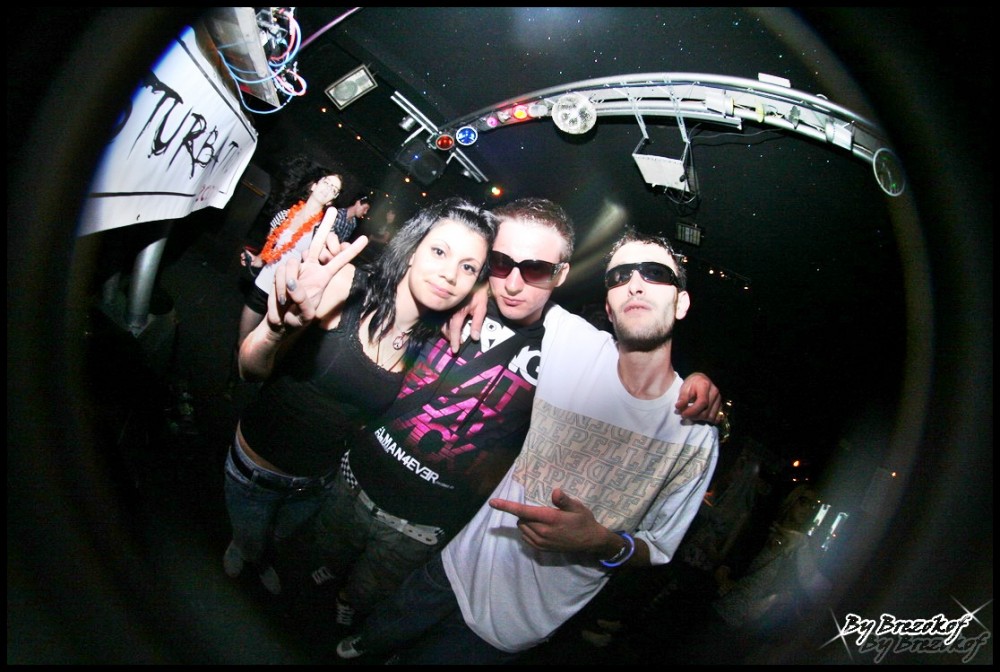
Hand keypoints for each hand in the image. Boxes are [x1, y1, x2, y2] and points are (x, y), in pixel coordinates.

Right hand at [266, 233, 367, 331]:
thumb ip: (302, 300)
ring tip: (288, 301)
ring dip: (289, 282)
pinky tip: (282, 299)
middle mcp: (312, 269)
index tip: (365, 239)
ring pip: (293, 262)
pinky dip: (280, 286)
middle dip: (325, 227)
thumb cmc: (297, 319)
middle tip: (333, 210)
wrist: (280, 322)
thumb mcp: (305, 314)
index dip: (352, 251)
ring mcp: (296, 269)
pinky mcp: (283, 272)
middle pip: (319, 244)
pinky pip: (281, 271)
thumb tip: (293, 282)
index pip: (340, 261)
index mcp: (323, 278)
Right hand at [445, 283, 488, 352]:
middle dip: (451, 338)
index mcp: (458, 312)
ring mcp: (447, 308)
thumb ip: (477, 323)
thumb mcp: (481, 308)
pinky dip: (446, 326)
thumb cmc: (478, 293)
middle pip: (446, 329)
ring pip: (443, 324)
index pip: (454, 330)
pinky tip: (451, 328)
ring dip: (448, 333)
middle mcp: (450, 311)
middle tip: (456, 346)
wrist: (473, 278)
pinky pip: (443, 318)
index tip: (455, 350)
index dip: (455, 341)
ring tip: (454, 338)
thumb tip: (475, 337)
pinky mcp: (447, 305)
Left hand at [489, 488, 606, 552]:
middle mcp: (543, 532)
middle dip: (524, 513)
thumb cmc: (583, 521)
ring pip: (522, 528)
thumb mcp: (577, 507)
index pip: (523, 511)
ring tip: (542, 519)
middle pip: (521, 519)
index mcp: (550, 519)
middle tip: (541, 510)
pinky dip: (527, 531)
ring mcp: (541, 542)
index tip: (493, 502)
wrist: (590, 542)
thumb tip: (555, 492)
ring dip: (525, 522)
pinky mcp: (542, 549)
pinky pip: (526, 538)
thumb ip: (564, 500)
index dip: (506, 506)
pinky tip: (538, 528)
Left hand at [675, 371, 722, 422]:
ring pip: (710, 417)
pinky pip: (716, 418)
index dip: (692, 411)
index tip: (683, 414)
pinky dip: (707, 420)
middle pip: (706, 412)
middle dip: (694, 416)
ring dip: (699, 419)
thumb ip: (682, 397)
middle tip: (684, 415)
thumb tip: (678, 407)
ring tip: (691, 415)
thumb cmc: (692, 383)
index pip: (702, 402)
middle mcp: (715, 392)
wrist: (701, 380)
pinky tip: (700, 416)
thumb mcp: (685, 387)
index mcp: (705, 385)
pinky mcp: (721, 405)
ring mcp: (719, 400)